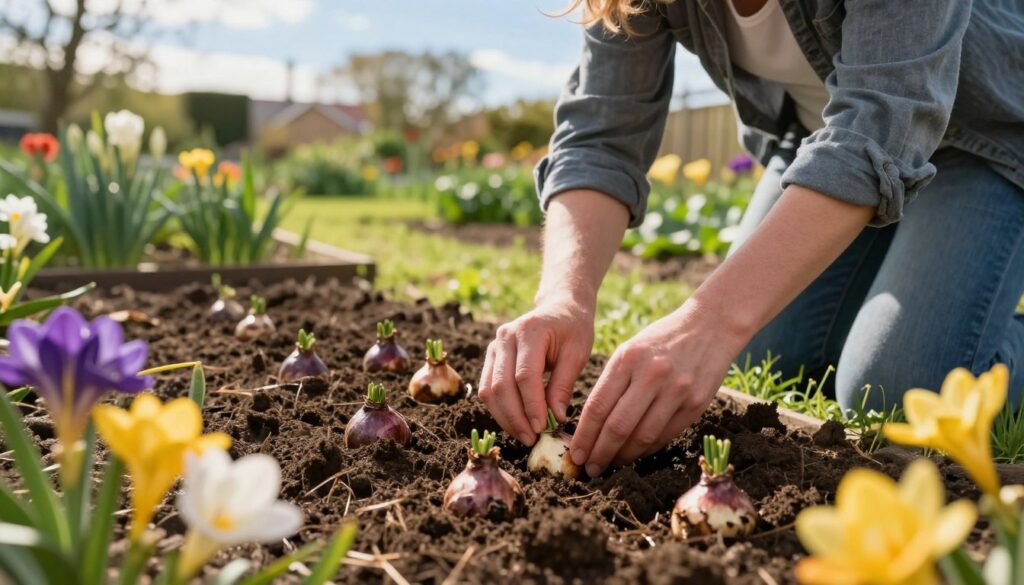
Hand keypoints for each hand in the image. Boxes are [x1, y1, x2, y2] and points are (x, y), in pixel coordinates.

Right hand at [479, 296, 594, 445]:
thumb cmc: (573, 330)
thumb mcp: (577, 354)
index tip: (542, 428)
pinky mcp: (491, 357)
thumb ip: (564, 385)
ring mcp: (494, 346)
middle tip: (531, 439)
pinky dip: (500, 409)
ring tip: (524, 435)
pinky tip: (516, 422)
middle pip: (501, 385)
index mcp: (529, 331)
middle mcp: (505, 337)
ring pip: (489, 390)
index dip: (532, 405)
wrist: (560, 308)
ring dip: (504, 417)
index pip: (524, 375)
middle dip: (515, 417)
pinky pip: (487, 388)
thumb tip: (555, 418)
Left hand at [569, 300, 748, 476]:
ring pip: (642, 436)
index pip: (598, 407)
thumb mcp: (630, 350)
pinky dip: (647, 449)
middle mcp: (651, 375)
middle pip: (617, 426)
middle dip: (600, 453)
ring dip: (623, 456)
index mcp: (628, 359)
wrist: (710, 327)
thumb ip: (612, 382)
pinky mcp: (695, 404)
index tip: (576, 454)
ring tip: (610, 465)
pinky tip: (635, 454)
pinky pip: (665, 435)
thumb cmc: (662, 340)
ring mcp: (676, 390)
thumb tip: (591, 425)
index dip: (584, 436)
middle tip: (590, 469)